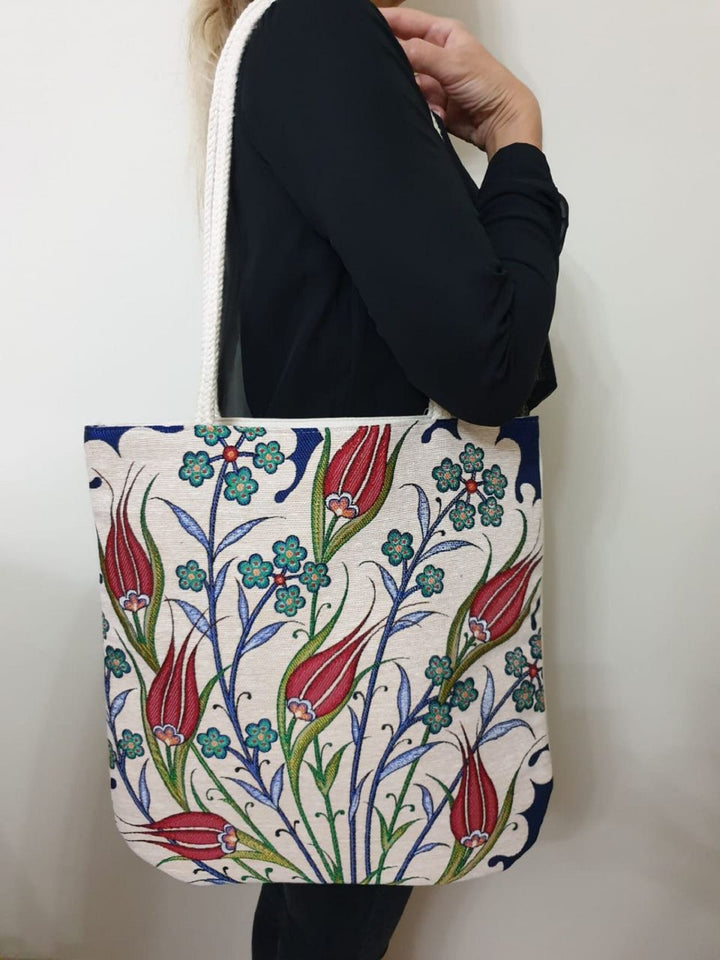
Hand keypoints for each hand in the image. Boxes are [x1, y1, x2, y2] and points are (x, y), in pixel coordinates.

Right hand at [379, 6, 542, 158]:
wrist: (500, 122)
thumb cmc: (488, 85)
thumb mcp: (453, 63)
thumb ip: (421, 54)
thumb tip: (395, 46)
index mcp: (443, 34)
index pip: (407, 21)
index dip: (386, 21)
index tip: (364, 24)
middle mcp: (437, 53)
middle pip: (403, 51)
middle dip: (397, 61)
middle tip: (391, 69)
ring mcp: (434, 78)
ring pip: (407, 79)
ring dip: (411, 89)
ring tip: (429, 96)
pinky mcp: (433, 101)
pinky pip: (415, 101)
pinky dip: (422, 106)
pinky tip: (438, 110)